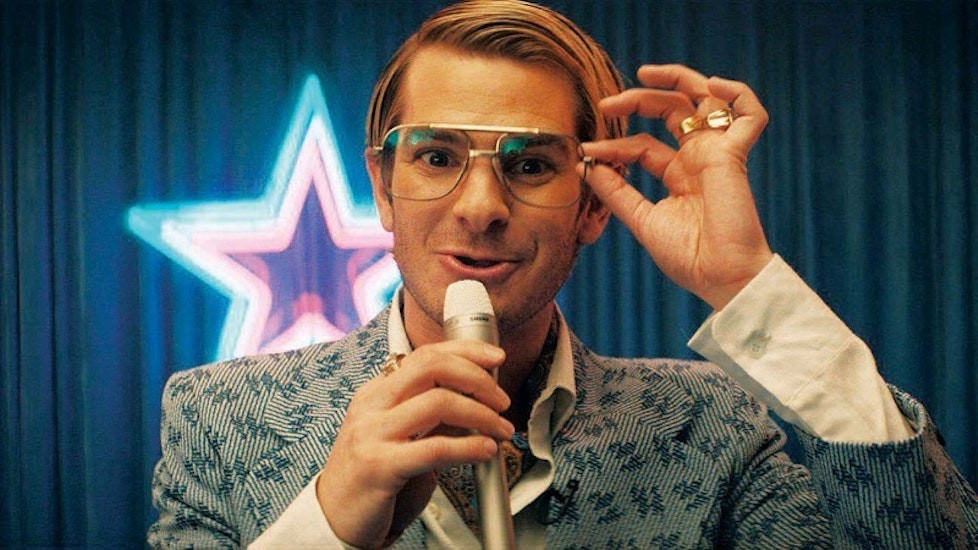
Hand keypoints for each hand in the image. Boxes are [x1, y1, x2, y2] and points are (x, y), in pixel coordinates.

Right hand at [317, 341, 513, 548]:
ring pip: (439, 402)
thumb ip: (431, 416)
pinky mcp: (379, 466)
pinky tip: (486, 451)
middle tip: (501, 400)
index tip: (496, 358)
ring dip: (482, 414)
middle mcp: (371, 406)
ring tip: (501, 431)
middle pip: (432, 366)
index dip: (466, 351)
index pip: (425, 354)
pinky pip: (435, 448)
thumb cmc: (374, 480)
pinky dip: (469, 446)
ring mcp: (372, 434)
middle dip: (477, 378)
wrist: (335, 522)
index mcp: (375, 393)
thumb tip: (478, 399)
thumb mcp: (400, 437)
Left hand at [582, 64, 773, 309]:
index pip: (642, 145)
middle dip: (637, 100)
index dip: (614, 146)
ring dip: (678, 78)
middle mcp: (698, 160)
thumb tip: (587, 165)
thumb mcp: (642, 220)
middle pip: (671, 111)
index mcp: (679, 175)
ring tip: (646, 74)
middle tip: (606, 103)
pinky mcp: (735, 156)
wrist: (720, 279)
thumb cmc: (688, 258)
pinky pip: (751, 115)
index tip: (587, 151)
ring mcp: (718, 155)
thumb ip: (616, 192)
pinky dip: (737, 94)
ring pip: (705, 99)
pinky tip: (709, 86)